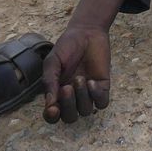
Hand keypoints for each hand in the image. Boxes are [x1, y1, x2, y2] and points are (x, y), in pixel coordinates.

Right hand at [42, 0, 118, 123]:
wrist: (86, 33)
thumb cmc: (67, 47)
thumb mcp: (52, 62)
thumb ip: (50, 82)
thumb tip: (49, 104)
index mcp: (56, 93)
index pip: (53, 115)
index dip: (52, 116)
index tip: (52, 109)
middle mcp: (72, 97)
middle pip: (70, 117)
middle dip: (68, 106)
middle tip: (67, 88)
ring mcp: (88, 93)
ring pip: (86, 110)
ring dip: (82, 97)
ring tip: (80, 78)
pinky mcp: (102, 87)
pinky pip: (102, 102)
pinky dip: (96, 95)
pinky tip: (92, 81)